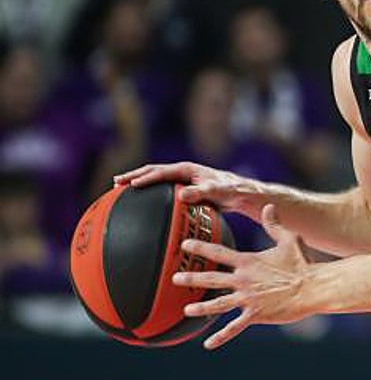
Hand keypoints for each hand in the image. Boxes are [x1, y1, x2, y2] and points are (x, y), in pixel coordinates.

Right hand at [115, 161, 263, 219]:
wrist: (248, 194)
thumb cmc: (237, 191)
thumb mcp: (221, 192)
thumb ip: (203, 192)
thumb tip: (182, 195)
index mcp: (189, 169)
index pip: (161, 171)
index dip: (144, 178)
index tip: (128, 185)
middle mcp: (185, 173)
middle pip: (154, 172)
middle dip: (134, 176)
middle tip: (114, 183)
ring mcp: (185, 181)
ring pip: (158, 181)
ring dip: (140, 184)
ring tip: (121, 192)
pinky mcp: (187, 191)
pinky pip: (165, 193)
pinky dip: (153, 197)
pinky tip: (145, 210)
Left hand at [172, 204, 312, 349]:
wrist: (313, 287)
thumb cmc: (302, 263)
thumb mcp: (289, 239)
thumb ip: (274, 224)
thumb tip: (268, 206)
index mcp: (248, 262)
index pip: (219, 253)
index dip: (200, 248)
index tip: (185, 244)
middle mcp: (244, 280)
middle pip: (211, 279)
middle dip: (192, 278)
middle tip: (175, 278)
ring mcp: (248, 298)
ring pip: (218, 304)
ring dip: (201, 308)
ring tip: (186, 310)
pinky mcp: (255, 314)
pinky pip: (234, 327)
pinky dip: (221, 336)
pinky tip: (208, 344)